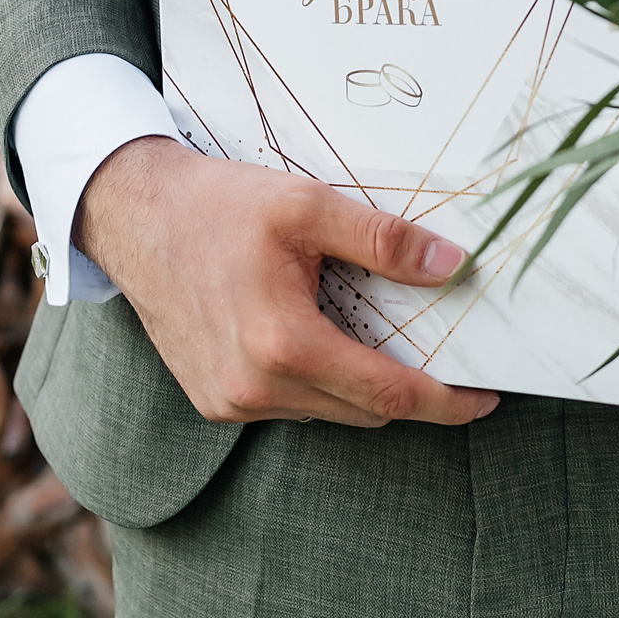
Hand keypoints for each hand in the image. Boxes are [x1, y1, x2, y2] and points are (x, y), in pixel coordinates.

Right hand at [76, 136, 500, 427]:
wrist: (132, 215)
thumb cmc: (217, 205)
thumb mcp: (306, 206)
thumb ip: (383, 241)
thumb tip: (453, 266)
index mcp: (283, 344)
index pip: (389, 394)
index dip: (446, 401)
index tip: (485, 397)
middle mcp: (255, 387)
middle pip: (364, 411)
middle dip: (411, 391)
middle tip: (449, 361)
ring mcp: (230, 401)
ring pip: (328, 411)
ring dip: (361, 385)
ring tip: (381, 338)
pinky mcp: (213, 401)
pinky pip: (290, 406)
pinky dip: (319, 382)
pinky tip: (321, 339)